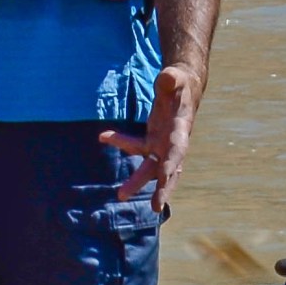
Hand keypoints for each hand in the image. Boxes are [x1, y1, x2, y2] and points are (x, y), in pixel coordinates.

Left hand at [100, 67, 197, 214]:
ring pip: (151, 167)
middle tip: (154, 207)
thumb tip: (166, 77)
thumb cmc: (179, 84)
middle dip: (162, 188)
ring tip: (120, 195)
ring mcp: (163, 144)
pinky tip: (103, 136)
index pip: (177, 151)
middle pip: (167, 169)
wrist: (182, 88)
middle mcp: (173, 142)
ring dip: (138, 181)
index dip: (172, 164)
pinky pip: (137, 148)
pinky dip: (122, 144)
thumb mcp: (175, 78)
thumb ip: (170, 79)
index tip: (165, 178)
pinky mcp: (153, 141)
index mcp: (181, 130)